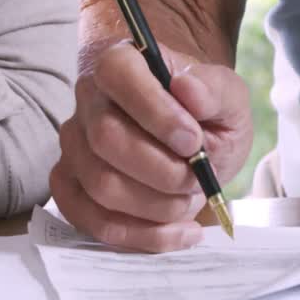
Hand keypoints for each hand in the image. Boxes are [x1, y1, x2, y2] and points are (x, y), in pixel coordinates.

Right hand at [49, 40, 252, 251]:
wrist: (194, 146)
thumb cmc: (206, 117)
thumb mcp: (228, 98)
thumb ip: (214, 90)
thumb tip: (188, 89)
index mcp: (120, 63)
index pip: (118, 75)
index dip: (155, 112)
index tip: (194, 141)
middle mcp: (87, 101)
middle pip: (105, 139)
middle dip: (162, 170)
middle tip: (198, 179)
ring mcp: (73, 147)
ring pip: (100, 185)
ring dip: (157, 205)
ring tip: (189, 200)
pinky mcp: (71, 187)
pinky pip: (92, 220)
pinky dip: (141, 236)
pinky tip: (178, 232)